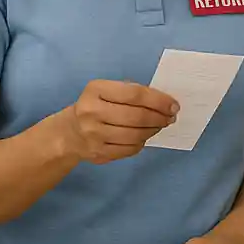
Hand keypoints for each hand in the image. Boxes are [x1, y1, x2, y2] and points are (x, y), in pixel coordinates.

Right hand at [62, 80, 178, 164]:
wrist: (70, 133)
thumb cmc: (96, 106)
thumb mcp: (107, 90)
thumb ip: (132, 93)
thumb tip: (164, 103)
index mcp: (96, 90)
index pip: (134, 94)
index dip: (158, 100)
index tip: (173, 105)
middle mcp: (92, 112)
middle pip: (136, 116)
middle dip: (159, 117)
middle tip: (170, 117)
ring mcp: (93, 135)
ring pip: (135, 135)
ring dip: (153, 130)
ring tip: (159, 125)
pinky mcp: (98, 153)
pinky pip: (129, 149)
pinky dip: (142, 142)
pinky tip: (144, 136)